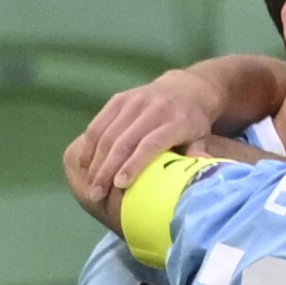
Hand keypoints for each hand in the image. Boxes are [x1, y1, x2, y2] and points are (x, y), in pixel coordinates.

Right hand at [67, 69, 235, 209]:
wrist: (184, 89)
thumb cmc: (192, 124)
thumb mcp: (200, 139)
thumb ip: (195, 156)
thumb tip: (195, 180)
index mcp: (176, 121)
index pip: (150, 144)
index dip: (134, 164)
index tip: (119, 185)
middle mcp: (153, 109)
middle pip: (123, 142)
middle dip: (107, 170)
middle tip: (97, 195)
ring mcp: (133, 102)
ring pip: (107, 134)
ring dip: (95, 162)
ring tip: (90, 186)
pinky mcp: (118, 99)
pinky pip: (99, 124)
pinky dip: (89, 146)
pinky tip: (85, 166)